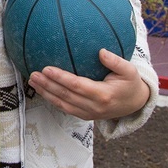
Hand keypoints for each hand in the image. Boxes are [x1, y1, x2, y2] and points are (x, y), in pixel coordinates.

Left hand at [27, 50, 149, 120]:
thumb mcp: (129, 71)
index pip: (77, 86)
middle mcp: (93, 107)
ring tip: (32, 81)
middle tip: (33, 74)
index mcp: (103, 95)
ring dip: (46, 93)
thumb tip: (101, 51)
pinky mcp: (85, 116)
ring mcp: (89, 113)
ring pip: (62, 104)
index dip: (60, 78)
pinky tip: (42, 90)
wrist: (135, 105)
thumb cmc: (131, 84)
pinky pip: (65, 108)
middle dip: (47, 85)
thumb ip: (116, 61)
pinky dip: (52, 100)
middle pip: (65, 96)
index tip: (46, 68)